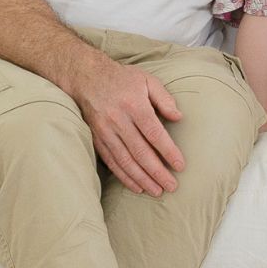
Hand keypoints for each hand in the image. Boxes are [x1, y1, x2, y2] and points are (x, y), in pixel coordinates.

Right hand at [73, 51, 185, 194]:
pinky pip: (111, 161)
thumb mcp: (147, 80)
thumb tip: (179, 118)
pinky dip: (124, 176)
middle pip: (141, 151)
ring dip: (142, 179)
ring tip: (157, 190)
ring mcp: (105, 131)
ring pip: (125, 160)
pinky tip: (137, 186)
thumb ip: (164, 98)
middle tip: (172, 186)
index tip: (180, 166)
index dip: (168, 151)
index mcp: (134, 105)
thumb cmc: (122, 78)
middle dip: (157, 172)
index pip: (154, 133)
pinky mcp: (96, 139)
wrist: (86, 76)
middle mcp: (118, 120)